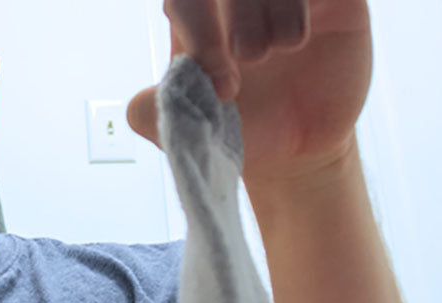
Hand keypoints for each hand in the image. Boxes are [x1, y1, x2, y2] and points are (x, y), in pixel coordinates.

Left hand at [128, 0, 372, 182]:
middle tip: (251, 58)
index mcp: (193, 16)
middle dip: (238, 11)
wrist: (296, 150)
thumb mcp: (192, 130)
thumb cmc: (239, 132)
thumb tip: (136, 107)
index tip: (224, 86)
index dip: (200, 31)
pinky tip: (299, 39)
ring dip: (273, 5)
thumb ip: (157, 116)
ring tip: (281, 49)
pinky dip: (304, 1)